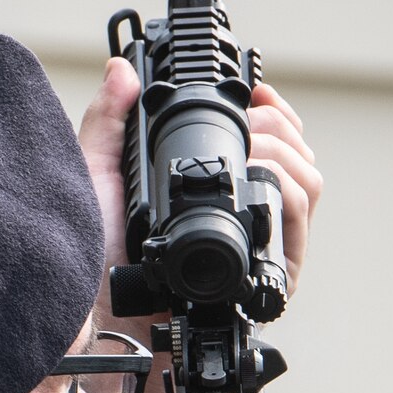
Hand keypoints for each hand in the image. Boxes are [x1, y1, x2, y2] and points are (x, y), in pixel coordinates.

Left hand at [77, 63, 323, 392]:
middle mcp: (237, 226)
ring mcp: (255, 256)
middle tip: (256, 120)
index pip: (264, 147)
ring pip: (307, 190)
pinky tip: (261, 178)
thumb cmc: (84, 262)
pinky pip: (299, 235)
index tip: (258, 92)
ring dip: (288, 155)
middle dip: (283, 128)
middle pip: (296, 162)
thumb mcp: (93, 179)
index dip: (272, 114)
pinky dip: (288, 195)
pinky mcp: (264, 287)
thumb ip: (108, 121)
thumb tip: (120, 69)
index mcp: (207, 199)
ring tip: (255, 150)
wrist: (89, 323)